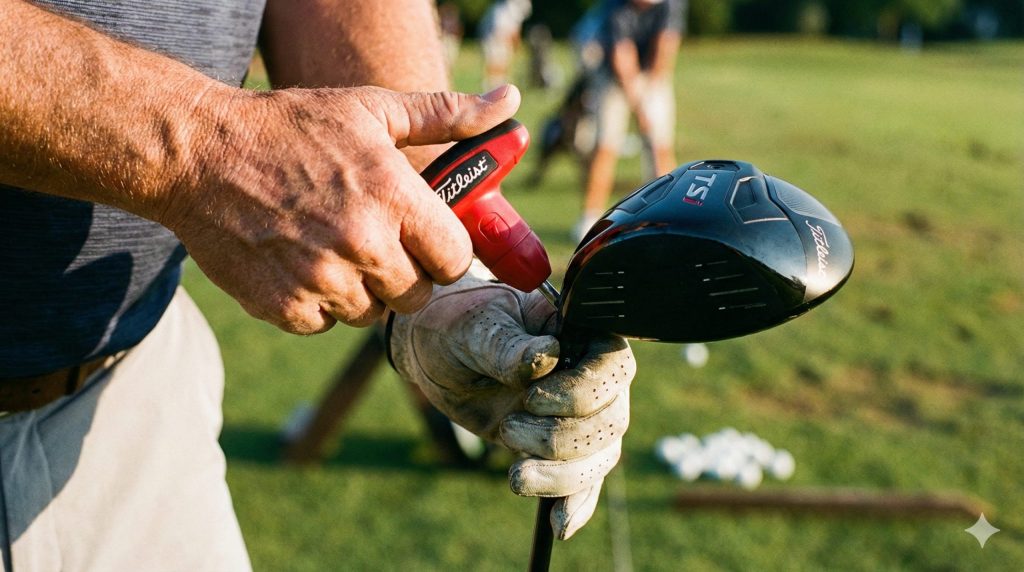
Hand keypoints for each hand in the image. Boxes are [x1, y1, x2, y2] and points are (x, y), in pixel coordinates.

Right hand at [159, 85, 520, 333]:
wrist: (198, 153)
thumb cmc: (291, 127)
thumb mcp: (371, 108)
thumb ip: (446, 114)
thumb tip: (509, 102)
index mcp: (394, 196)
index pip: (455, 259)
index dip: (443, 252)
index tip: (425, 241)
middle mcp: (363, 243)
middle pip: (417, 295)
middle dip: (404, 274)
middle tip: (373, 241)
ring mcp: (321, 279)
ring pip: (371, 314)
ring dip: (360, 291)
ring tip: (332, 248)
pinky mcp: (283, 306)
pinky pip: (325, 325)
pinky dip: (317, 305)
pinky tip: (300, 264)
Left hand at [388, 265, 635, 538]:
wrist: (438, 351)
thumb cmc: (460, 325)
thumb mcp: (476, 329)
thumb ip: (508, 346)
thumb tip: (546, 357)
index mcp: (581, 333)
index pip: (614, 367)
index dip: (581, 392)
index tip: (531, 399)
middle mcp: (592, 375)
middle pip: (611, 420)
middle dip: (561, 438)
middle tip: (509, 429)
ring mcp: (580, 415)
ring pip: (600, 456)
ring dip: (562, 476)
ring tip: (515, 477)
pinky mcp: (560, 448)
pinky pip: (583, 480)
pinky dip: (575, 504)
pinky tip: (559, 526)